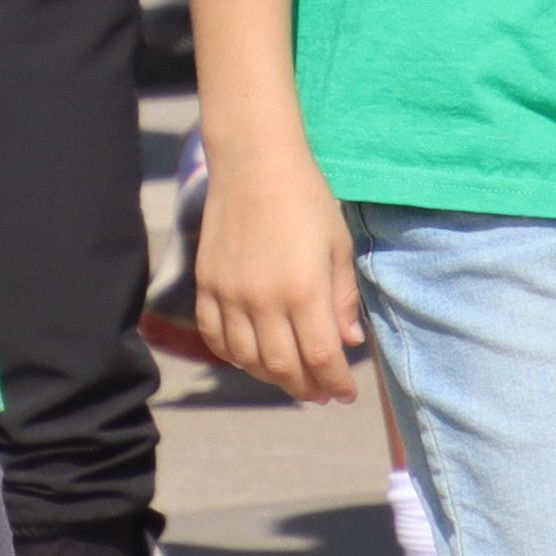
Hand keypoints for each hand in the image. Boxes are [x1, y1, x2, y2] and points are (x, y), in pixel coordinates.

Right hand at [192, 142, 365, 404]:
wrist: (253, 161)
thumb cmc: (306, 197)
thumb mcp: (338, 244)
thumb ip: (343, 297)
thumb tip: (349, 342)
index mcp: (304, 289)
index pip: (321, 358)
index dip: (335, 383)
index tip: (345, 394)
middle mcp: (264, 300)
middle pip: (283, 367)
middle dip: (306, 388)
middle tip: (321, 393)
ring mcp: (230, 295)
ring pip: (248, 360)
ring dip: (272, 378)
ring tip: (290, 378)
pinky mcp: (207, 285)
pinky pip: (216, 338)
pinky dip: (234, 357)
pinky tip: (251, 358)